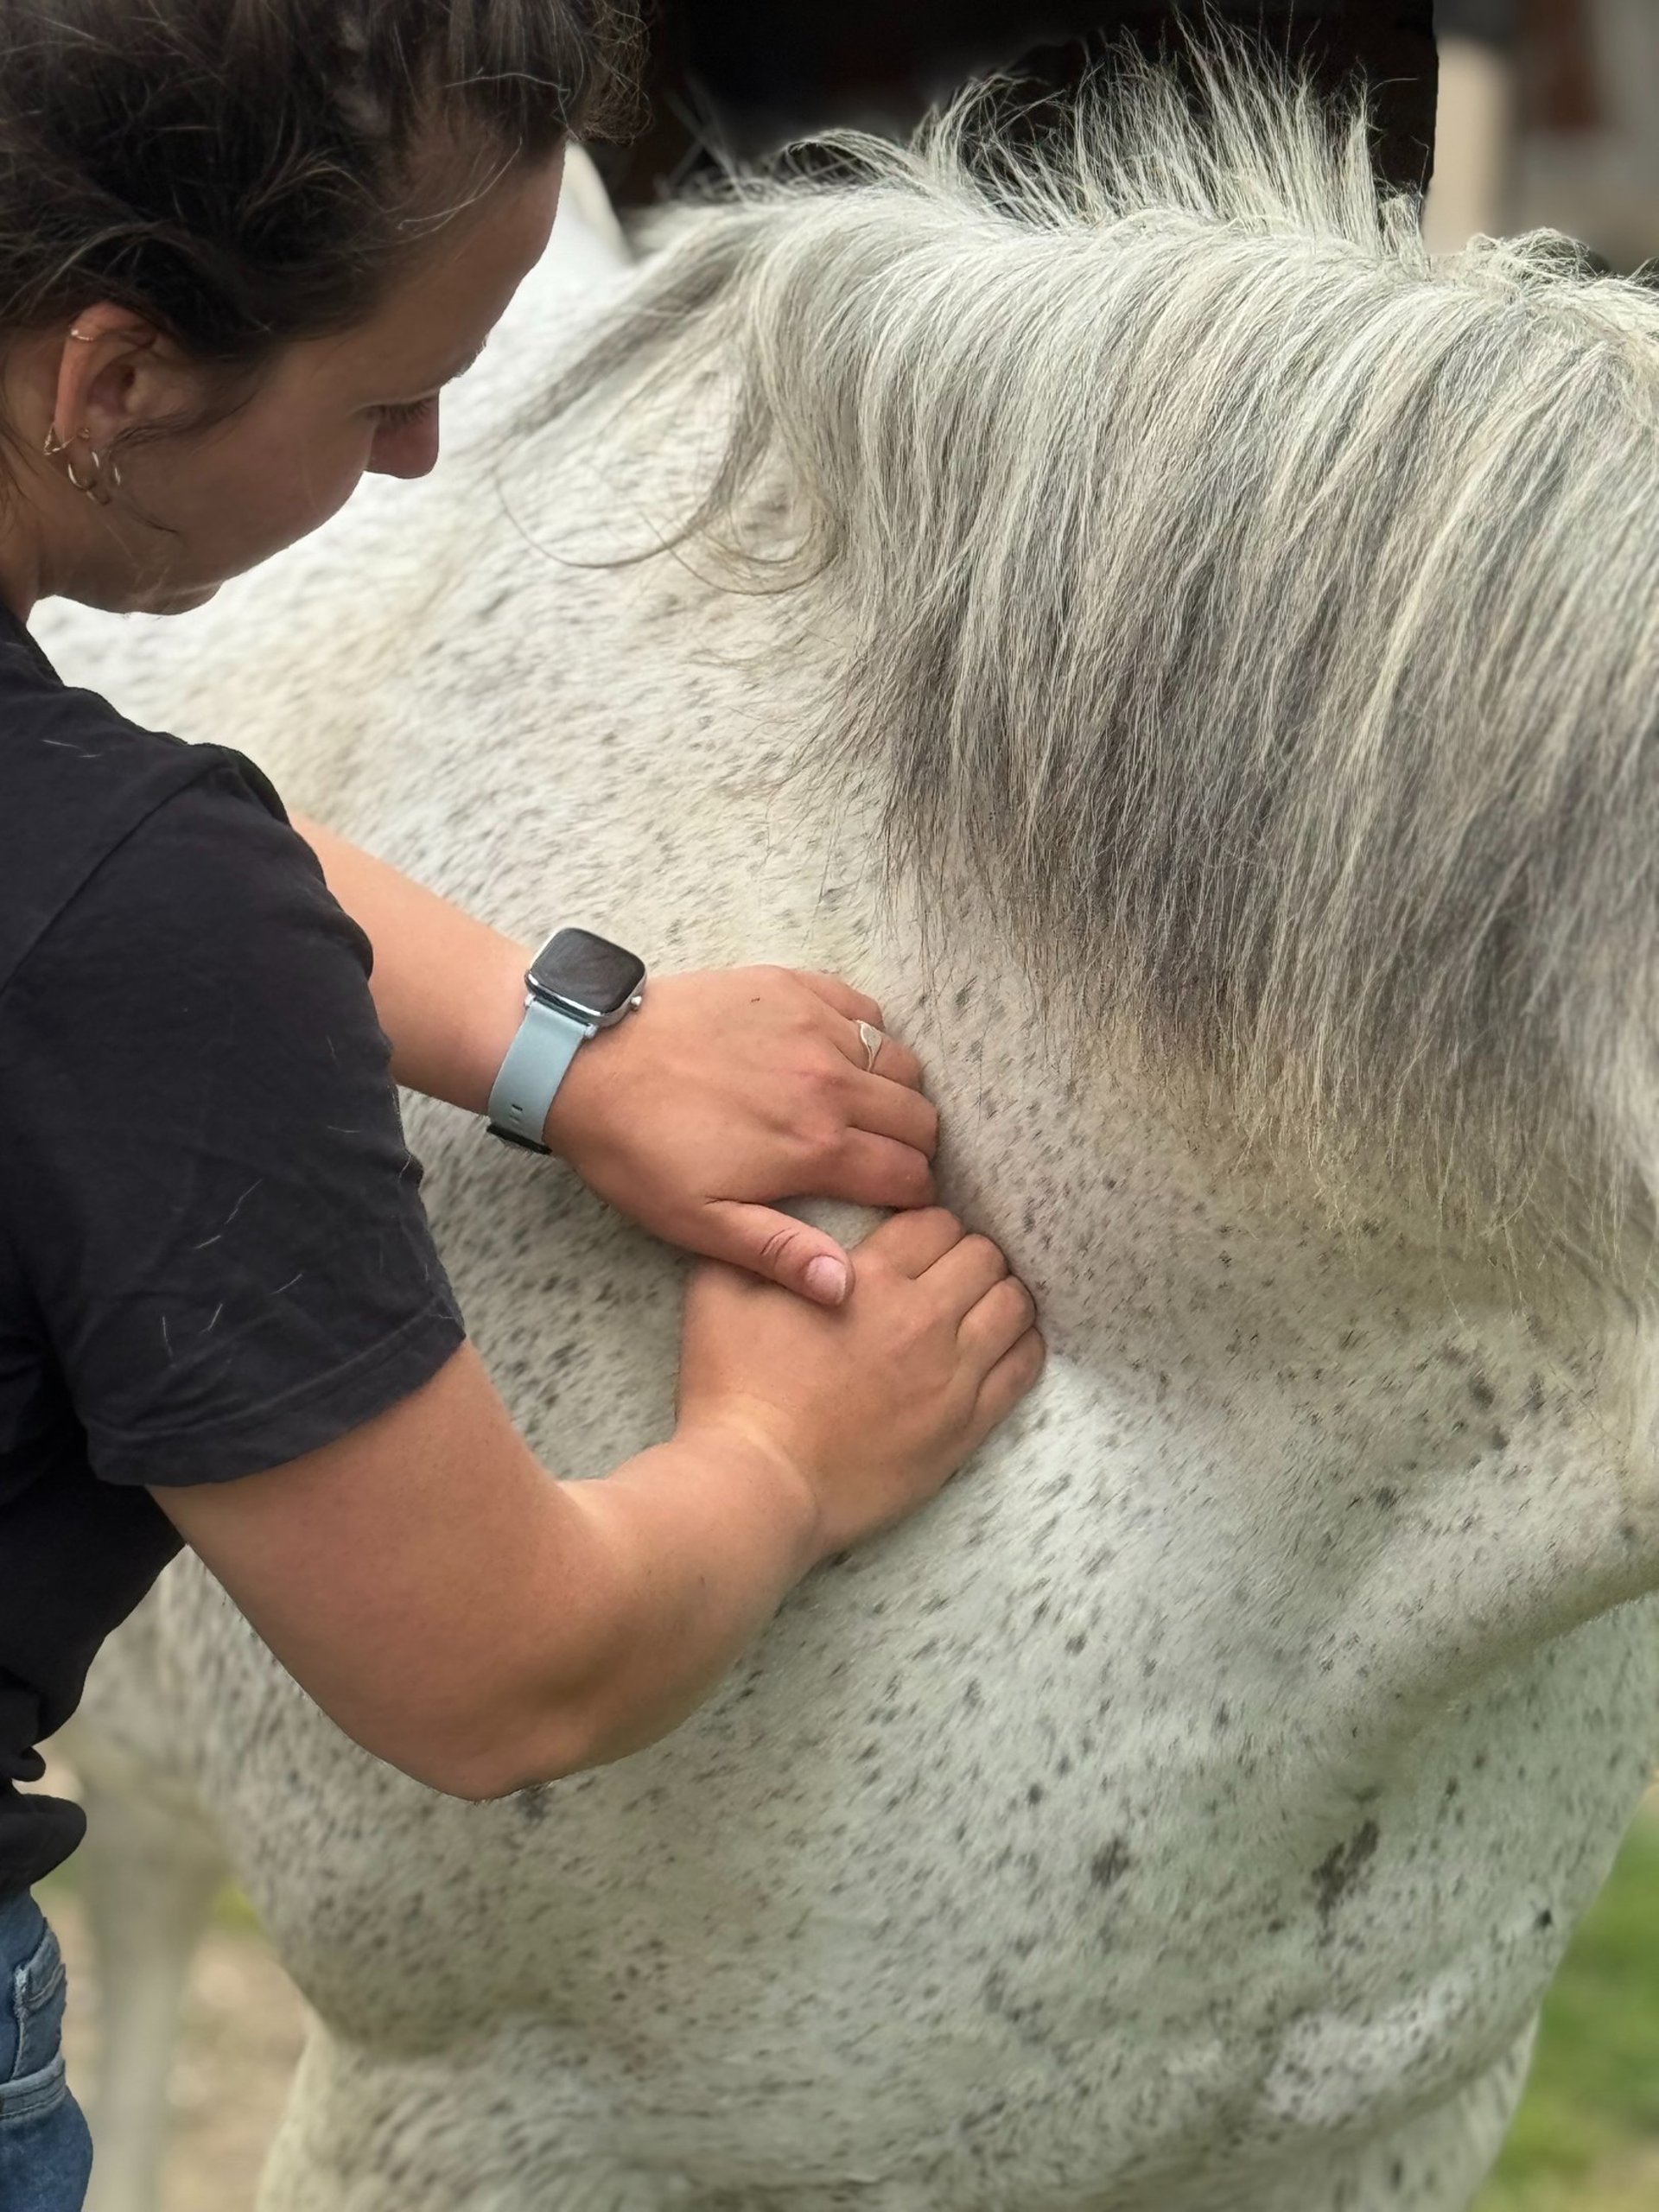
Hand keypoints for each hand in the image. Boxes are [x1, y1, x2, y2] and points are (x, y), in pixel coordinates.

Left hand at [544, 968, 939, 1305]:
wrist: (585, 1061)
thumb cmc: (637, 1149)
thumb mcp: (699, 1223)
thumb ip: (780, 1252)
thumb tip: (846, 1287)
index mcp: (814, 1144)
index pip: (907, 1174)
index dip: (914, 1195)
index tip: (901, 1200)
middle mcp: (829, 1081)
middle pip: (918, 1116)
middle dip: (914, 1145)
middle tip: (886, 1157)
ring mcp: (814, 1026)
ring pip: (900, 1060)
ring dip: (895, 1090)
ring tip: (867, 1109)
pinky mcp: (793, 987)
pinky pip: (864, 1008)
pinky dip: (868, 1033)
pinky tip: (840, 1054)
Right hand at [676, 1208, 1044, 1559]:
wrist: (756, 1483)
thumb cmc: (731, 1389)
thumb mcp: (719, 1293)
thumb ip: (758, 1243)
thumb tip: (776, 1219)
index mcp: (871, 1279)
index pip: (935, 1222)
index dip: (928, 1225)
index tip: (917, 1242)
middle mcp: (924, 1319)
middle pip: (983, 1256)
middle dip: (967, 1254)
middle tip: (948, 1273)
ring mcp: (953, 1376)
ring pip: (1013, 1306)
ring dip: (1000, 1294)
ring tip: (980, 1304)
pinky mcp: (965, 1427)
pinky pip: (1023, 1368)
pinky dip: (1022, 1345)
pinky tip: (1006, 1344)